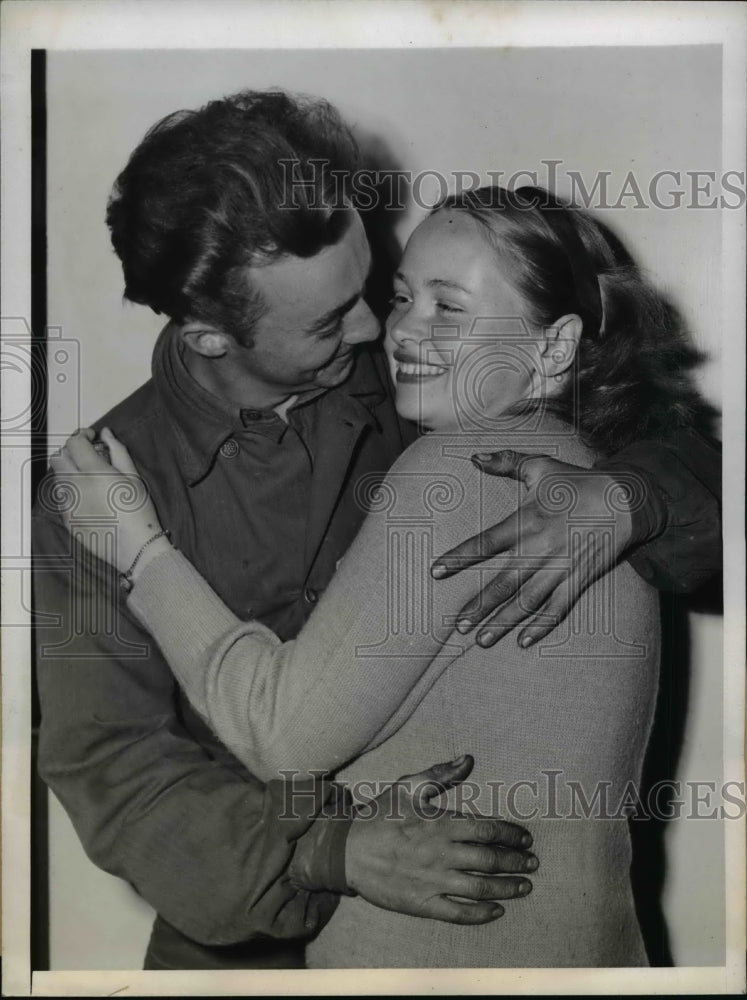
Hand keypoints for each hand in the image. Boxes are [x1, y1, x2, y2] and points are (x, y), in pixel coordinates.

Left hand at [48, 427, 169, 575]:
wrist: (135, 547)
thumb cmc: (139, 511)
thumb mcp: (134, 477)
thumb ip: (118, 451)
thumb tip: (106, 433)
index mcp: (93, 472)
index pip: (74, 443)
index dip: (82, 436)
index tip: (92, 437)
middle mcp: (75, 486)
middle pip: (58, 458)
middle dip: (71, 451)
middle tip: (88, 455)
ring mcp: (68, 504)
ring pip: (58, 478)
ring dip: (69, 471)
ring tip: (89, 477)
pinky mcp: (67, 519)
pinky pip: (62, 497)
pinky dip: (71, 490)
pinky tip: (88, 497)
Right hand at [344, 754, 536, 923]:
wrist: (347, 850)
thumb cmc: (379, 815)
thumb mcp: (408, 786)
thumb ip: (440, 774)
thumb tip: (468, 759)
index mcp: (441, 824)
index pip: (488, 829)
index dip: (511, 834)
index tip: (525, 838)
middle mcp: (443, 854)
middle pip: (490, 859)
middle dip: (516, 861)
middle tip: (533, 862)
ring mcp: (434, 882)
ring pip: (481, 888)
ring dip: (508, 888)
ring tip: (524, 886)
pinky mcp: (423, 904)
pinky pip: (459, 913)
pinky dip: (481, 914)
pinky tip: (497, 911)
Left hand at [431, 450, 637, 647]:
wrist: (626, 499)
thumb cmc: (578, 482)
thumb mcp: (540, 465)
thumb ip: (505, 462)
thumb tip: (473, 456)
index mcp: (527, 521)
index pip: (485, 542)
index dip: (459, 557)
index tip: (435, 571)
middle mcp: (541, 547)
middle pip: (504, 582)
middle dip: (479, 606)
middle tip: (458, 626)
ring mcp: (561, 566)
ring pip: (527, 601)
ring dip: (503, 622)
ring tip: (481, 640)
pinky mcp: (580, 578)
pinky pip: (559, 608)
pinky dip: (542, 626)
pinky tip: (524, 641)